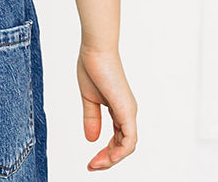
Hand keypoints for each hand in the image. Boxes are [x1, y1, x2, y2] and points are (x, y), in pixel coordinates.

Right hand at [78, 46, 136, 169]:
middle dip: (107, 159)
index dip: (105, 152)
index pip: (117, 138)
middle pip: (123, 145)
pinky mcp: (126, 110)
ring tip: (96, 165)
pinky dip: (120, 151)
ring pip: (127, 145)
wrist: (95, 50)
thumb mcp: (89, 99)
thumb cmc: (92, 67)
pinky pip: (129, 139)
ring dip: (112, 159)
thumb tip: (92, 140)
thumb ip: (91, 119)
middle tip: (92, 167)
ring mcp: (129, 112)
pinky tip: (109, 158)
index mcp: (119, 109)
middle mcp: (127, 112)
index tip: (90, 161)